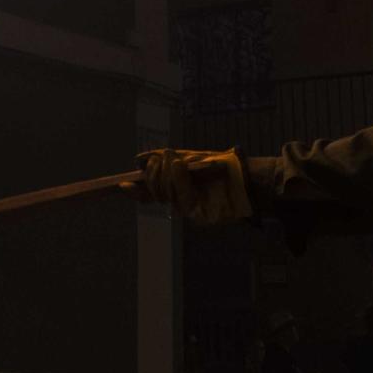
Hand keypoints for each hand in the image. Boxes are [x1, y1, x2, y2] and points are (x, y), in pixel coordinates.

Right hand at [123, 148, 252, 223]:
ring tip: (176, 159)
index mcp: (176, 190)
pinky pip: (182, 196)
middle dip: (154, 173)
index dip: (135, 191)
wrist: (250, 179)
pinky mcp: (201, 213)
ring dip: (167, 172)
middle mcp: (180, 202)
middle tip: (164, 158)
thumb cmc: (223, 168)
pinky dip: (179, 177)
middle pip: (154, 192)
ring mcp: (190, 209)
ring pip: (165, 193)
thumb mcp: (193, 158)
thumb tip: (137, 159)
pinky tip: (180, 164)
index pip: (149, 194)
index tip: (122, 185)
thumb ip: (167, 159)